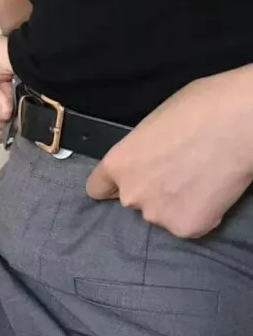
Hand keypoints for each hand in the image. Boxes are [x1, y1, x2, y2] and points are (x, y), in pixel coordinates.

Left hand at [86, 74, 252, 237]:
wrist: (242, 122)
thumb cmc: (204, 107)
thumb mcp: (155, 123)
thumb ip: (142, 151)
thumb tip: (149, 159)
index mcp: (118, 164)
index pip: (97, 189)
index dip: (113, 185)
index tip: (127, 182)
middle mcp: (131, 194)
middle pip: (134, 201)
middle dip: (153, 190)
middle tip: (181, 171)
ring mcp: (158, 215)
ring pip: (162, 214)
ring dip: (176, 203)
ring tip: (201, 178)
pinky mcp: (186, 228)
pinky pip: (189, 224)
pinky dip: (201, 213)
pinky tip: (214, 191)